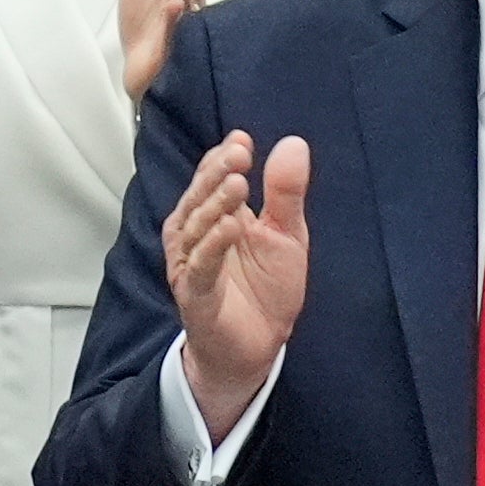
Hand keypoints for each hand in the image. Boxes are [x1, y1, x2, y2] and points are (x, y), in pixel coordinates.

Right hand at [167, 131, 309, 438]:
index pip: (212, 178)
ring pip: (196, 228)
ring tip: (237, 184)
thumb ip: (285, 192)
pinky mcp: (194, 294)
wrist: (260, 346)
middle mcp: (195, 235)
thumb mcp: (286, 233)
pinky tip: (230, 227)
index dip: (224, 158)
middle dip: (217, 174)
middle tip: (238, 153)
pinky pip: (200, 266)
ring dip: (215, 205)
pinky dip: (213, 246)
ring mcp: (191, 264)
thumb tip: (293, 143)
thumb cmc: (265, 288)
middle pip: (200, 197)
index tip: (242, 139)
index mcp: (214, 215)